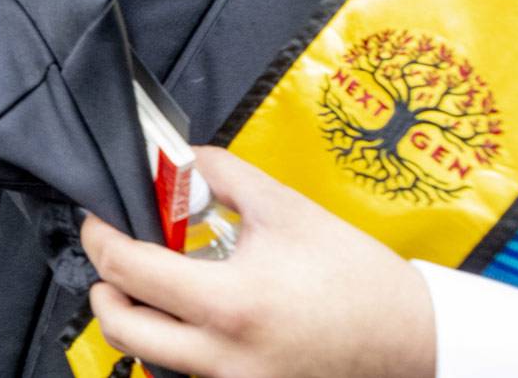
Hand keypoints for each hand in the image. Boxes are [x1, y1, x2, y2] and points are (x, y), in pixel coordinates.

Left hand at [82, 148, 434, 377]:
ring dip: (138, 320)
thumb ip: (222, 175)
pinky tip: (196, 318)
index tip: (101, 221)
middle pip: (120, 328)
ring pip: (148, 359)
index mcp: (231, 304)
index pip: (127, 271)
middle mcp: (225, 358)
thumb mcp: (287, 208)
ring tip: (158, 287)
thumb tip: (176, 162)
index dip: (100, 238)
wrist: (416, 339)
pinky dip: (175, 347)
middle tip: (117, 257)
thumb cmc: (359, 279)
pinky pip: (187, 374)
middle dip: (104, 287)